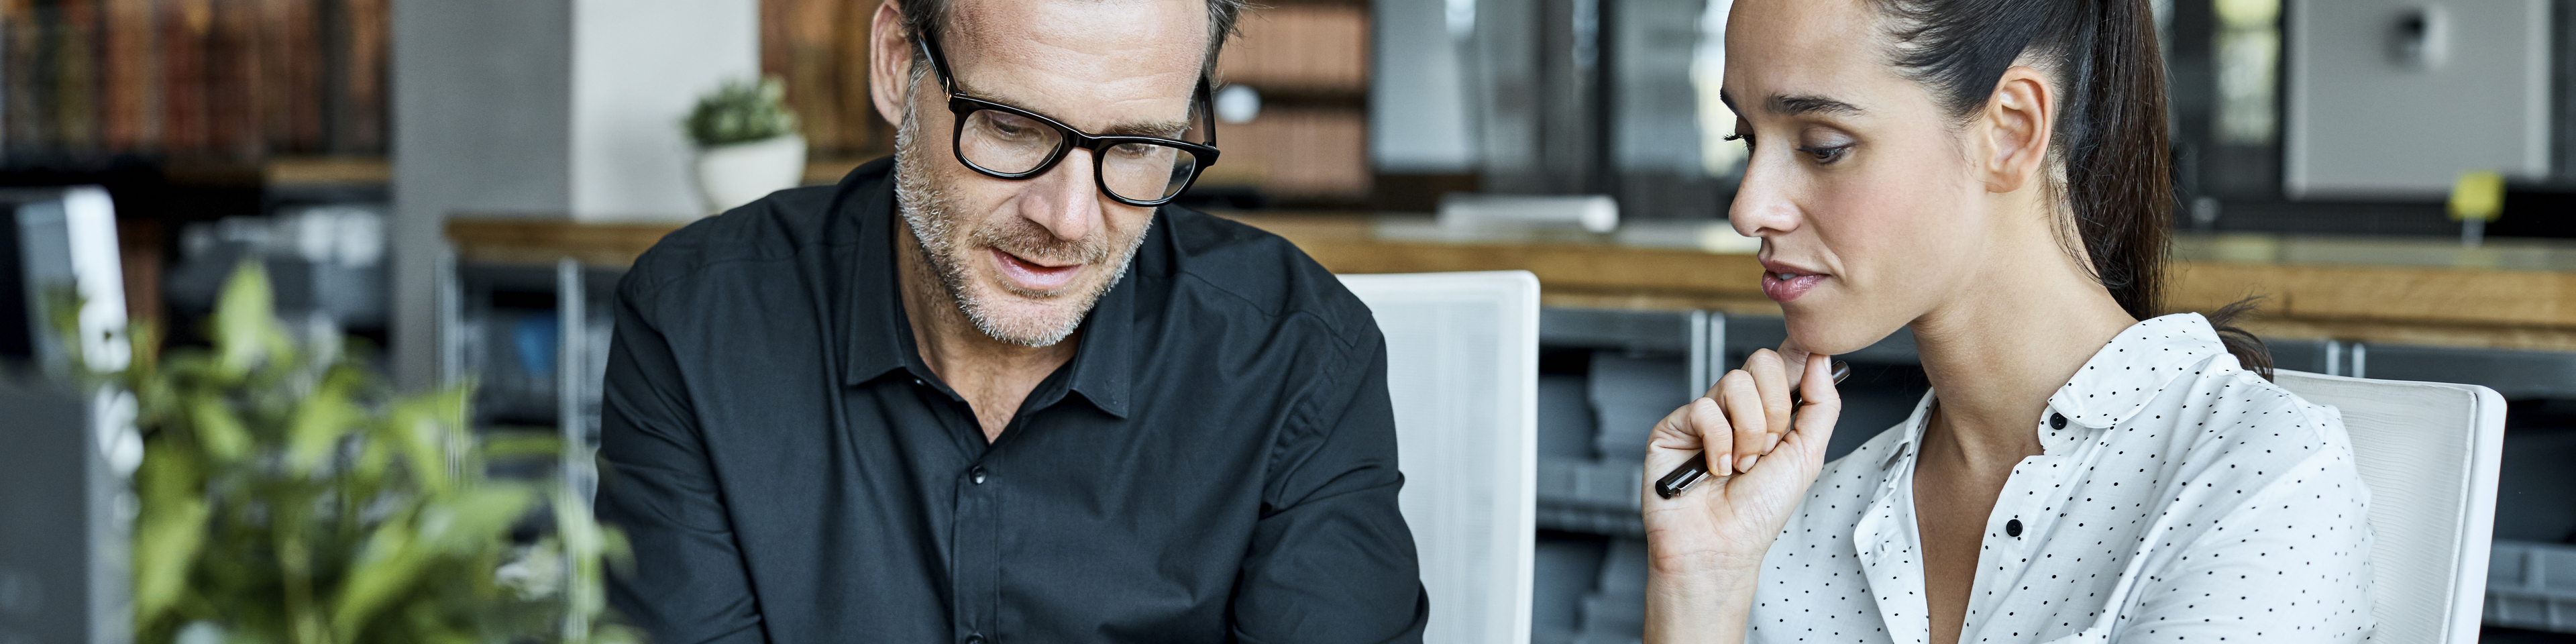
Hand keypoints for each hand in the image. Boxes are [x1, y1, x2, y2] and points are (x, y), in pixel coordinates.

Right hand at [1640, 348, 1842, 642]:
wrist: (1721, 546)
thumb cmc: (1759, 512)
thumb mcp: (1807, 456)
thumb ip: (1821, 404)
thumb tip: (1819, 357)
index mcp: (1770, 412)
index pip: (1784, 362)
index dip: (1798, 358)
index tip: (1811, 362)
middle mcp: (1738, 409)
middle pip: (1762, 363)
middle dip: (1776, 410)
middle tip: (1769, 448)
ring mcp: (1706, 415)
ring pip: (1735, 383)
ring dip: (1749, 433)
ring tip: (1741, 465)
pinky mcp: (1675, 426)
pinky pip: (1704, 408)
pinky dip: (1718, 444)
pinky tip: (1716, 468)